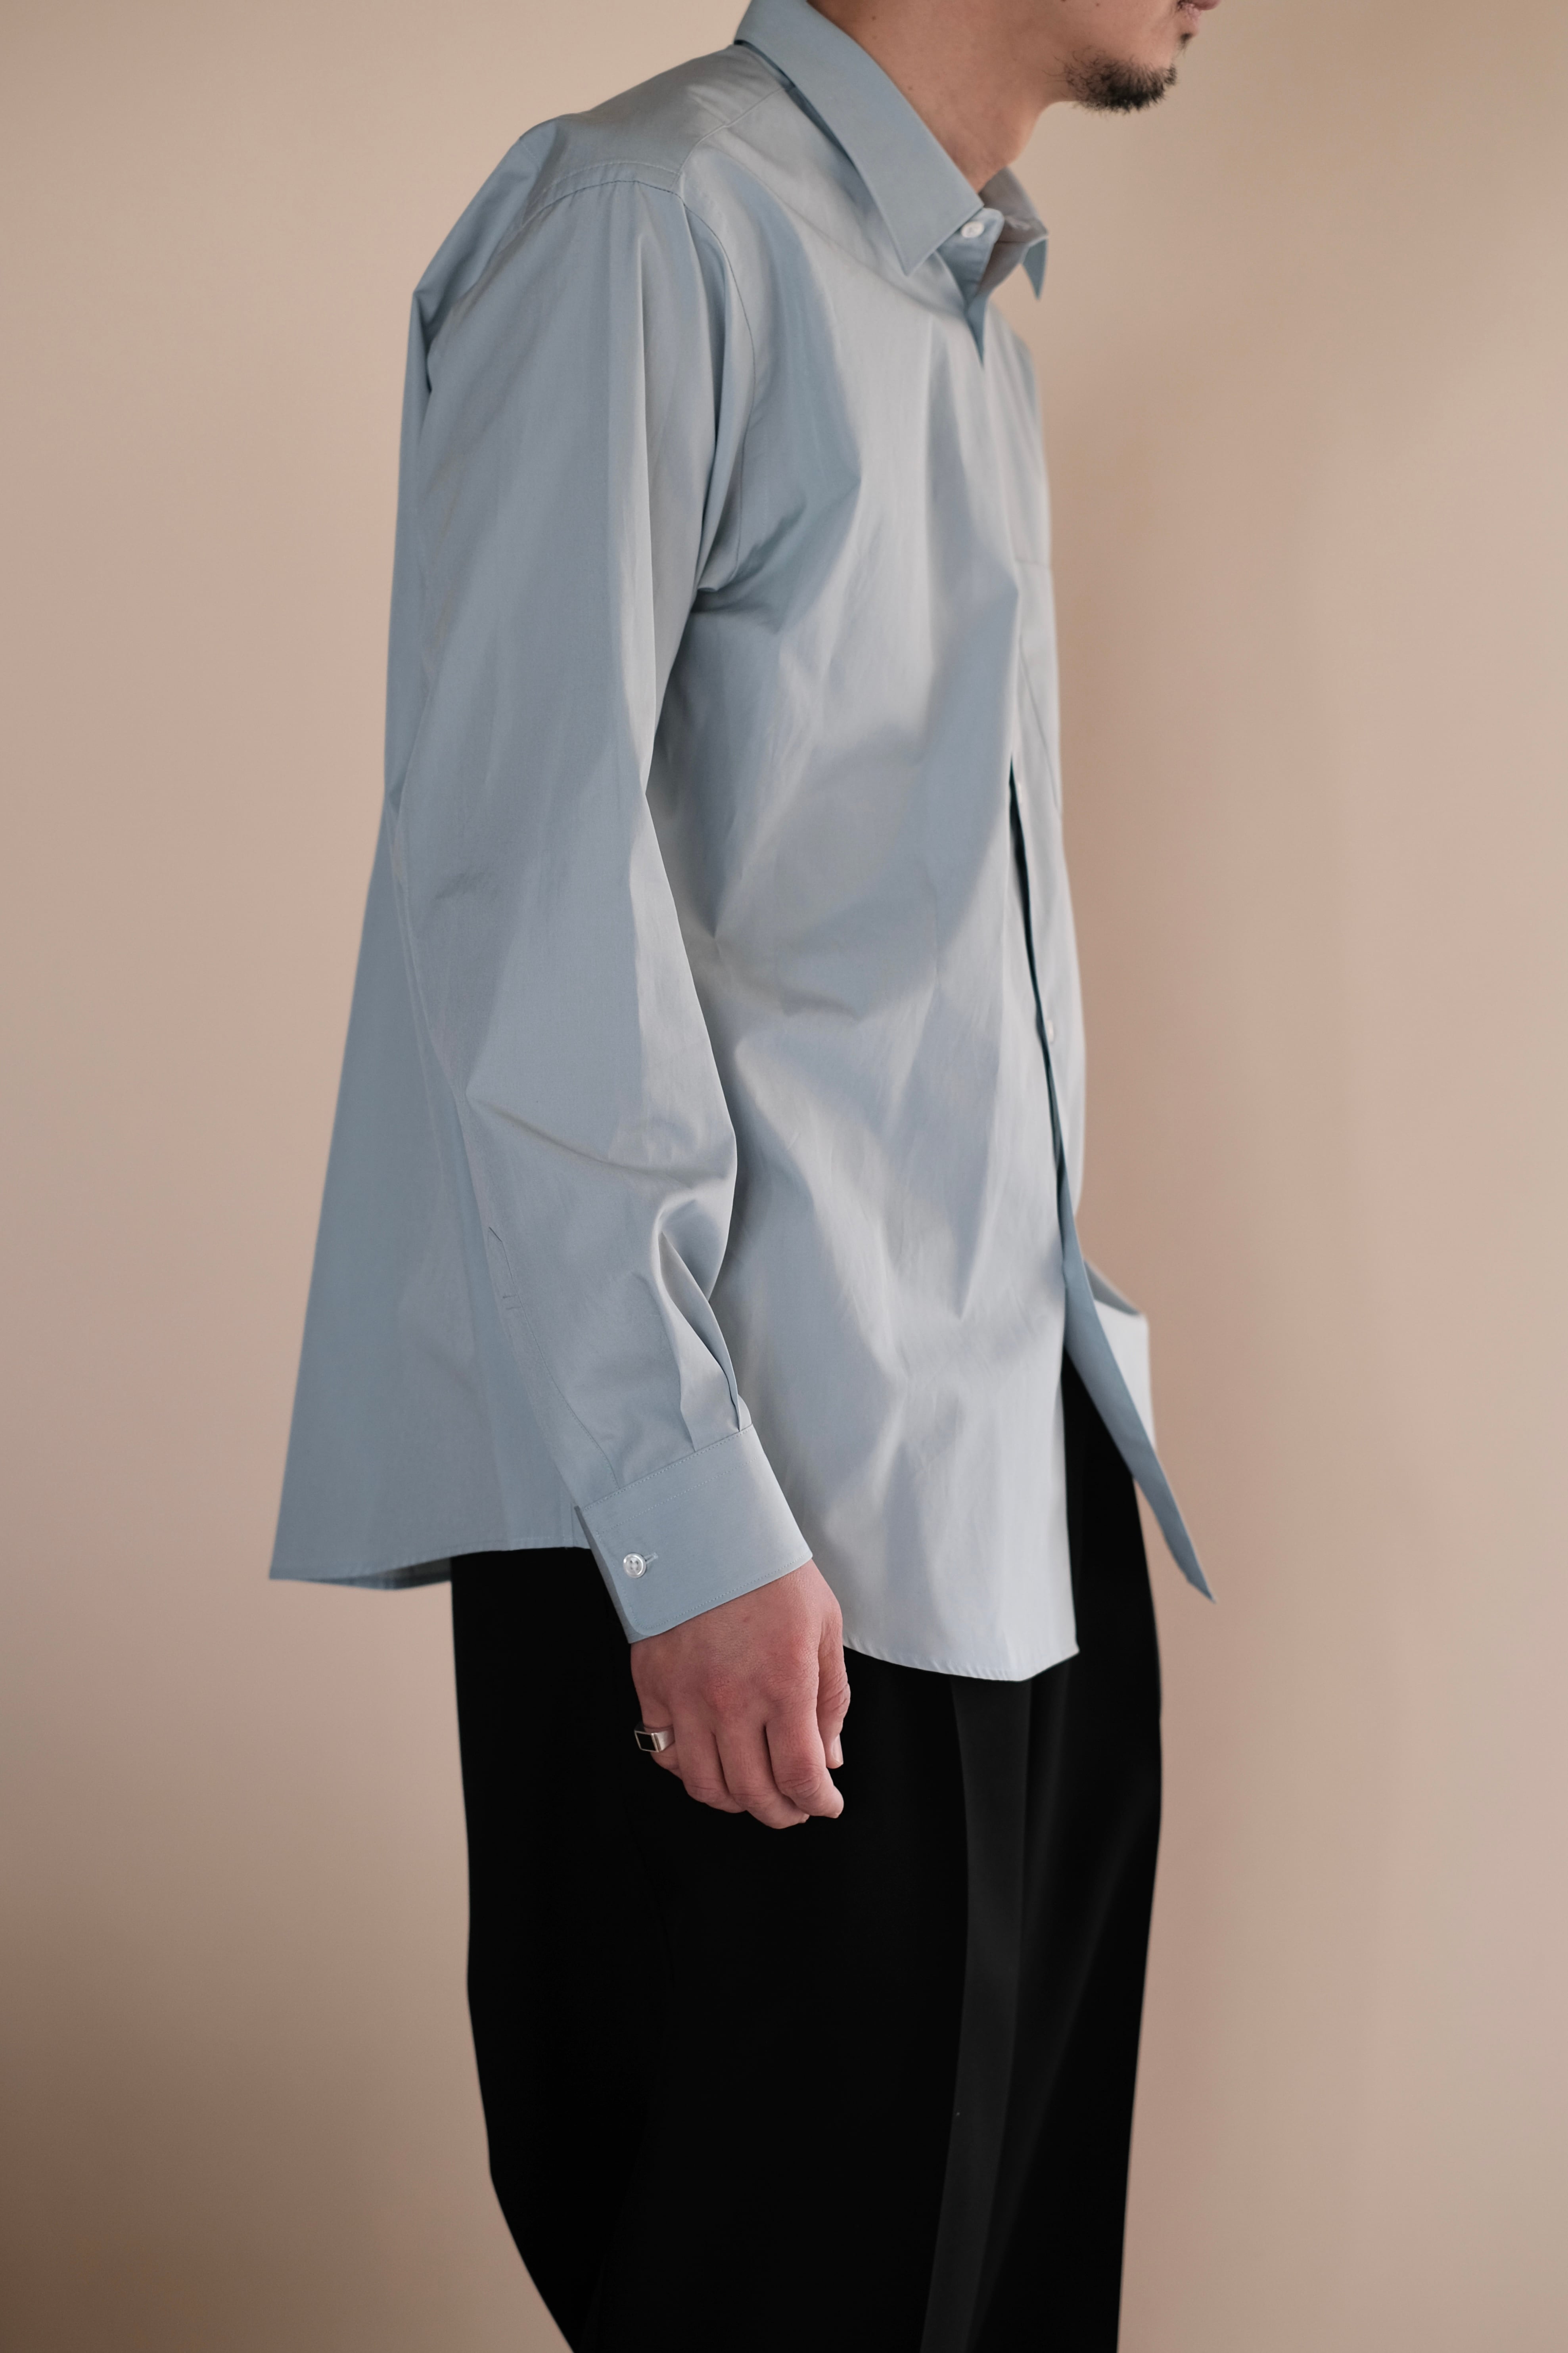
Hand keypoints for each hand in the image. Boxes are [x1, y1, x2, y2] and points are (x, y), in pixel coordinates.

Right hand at [629, 1561, 849, 1827]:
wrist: (707, 1526)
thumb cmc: (771, 1572)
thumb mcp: (824, 1628)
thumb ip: (831, 1699)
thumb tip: (829, 1759)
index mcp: (784, 1685)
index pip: (800, 1775)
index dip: (817, 1802)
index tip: (826, 1805)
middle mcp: (732, 1700)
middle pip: (753, 1792)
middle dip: (781, 1813)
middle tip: (794, 1809)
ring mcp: (685, 1697)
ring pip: (705, 1784)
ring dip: (734, 1802)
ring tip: (752, 1793)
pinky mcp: (651, 1685)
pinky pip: (664, 1752)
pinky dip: (688, 1770)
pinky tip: (709, 1760)